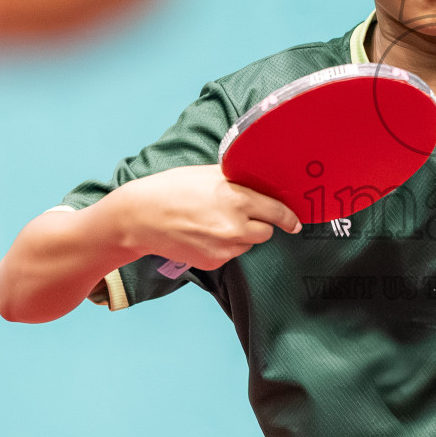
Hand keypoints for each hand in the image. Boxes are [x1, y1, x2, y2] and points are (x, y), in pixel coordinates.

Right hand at [114, 164, 299, 269]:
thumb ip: (238, 181)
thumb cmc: (171, 189)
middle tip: (243, 214)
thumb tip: (261, 184)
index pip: (278, 213)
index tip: (295, 221)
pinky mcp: (212, 262)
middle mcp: (235, 227)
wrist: (140, 217)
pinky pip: (231, 255)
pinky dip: (225, 246)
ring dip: (242, 236)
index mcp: (237, 200)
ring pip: (248, 244)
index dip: (289, 217)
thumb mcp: (208, 174)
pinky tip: (204, 234)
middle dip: (260, 224)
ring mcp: (223, 248)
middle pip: (266, 232)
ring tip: (216, 222)